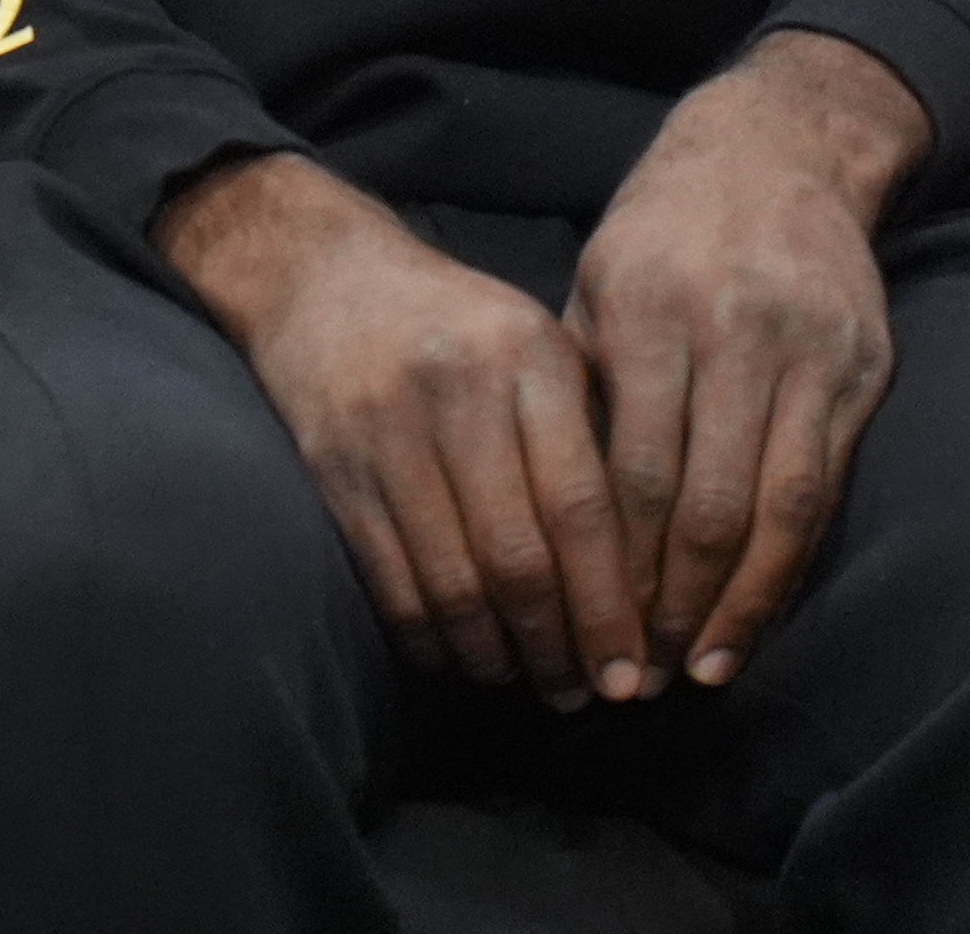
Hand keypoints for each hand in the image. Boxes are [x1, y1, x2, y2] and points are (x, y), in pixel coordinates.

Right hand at [161, 153, 638, 707]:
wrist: (320, 274)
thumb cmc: (456, 323)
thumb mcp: (534, 343)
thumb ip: (588, 432)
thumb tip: (649, 574)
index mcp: (528, 356)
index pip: (583, 506)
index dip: (611, 604)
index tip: (635, 669)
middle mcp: (458, 389)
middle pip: (521, 556)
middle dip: (559, 646)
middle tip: (585, 695)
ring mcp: (387, 429)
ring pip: (453, 580)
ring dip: (495, 654)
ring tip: (526, 683)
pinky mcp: (334, 465)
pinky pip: (390, 578)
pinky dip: (429, 636)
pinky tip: (458, 658)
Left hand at [562, 38, 920, 690]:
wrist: (779, 149)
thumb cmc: (662, 231)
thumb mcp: (598, 284)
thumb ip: (582, 387)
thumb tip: (544, 517)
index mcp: (648, 308)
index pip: (628, 466)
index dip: (608, 562)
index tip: (585, 629)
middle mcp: (732, 332)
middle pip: (702, 500)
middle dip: (668, 601)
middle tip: (637, 675)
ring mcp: (805, 352)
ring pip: (774, 507)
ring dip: (734, 602)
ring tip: (696, 666)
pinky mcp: (861, 370)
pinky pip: (823, 489)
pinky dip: (787, 563)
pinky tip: (753, 611)